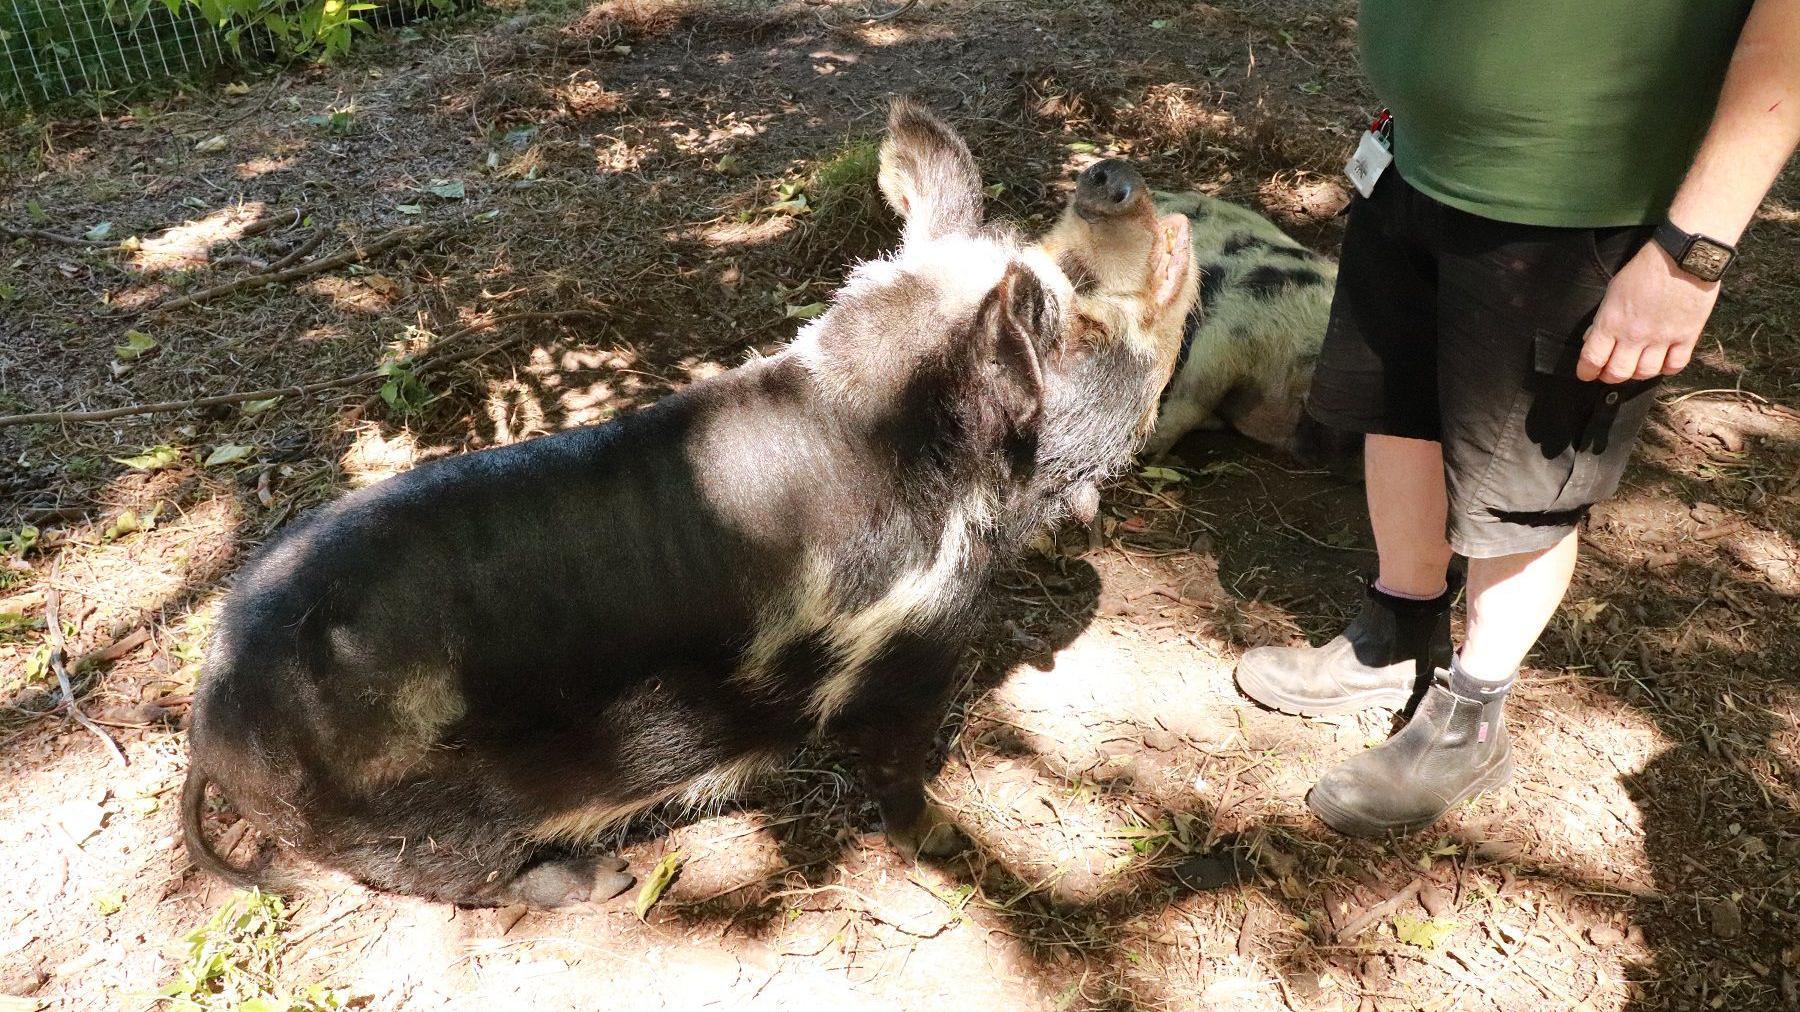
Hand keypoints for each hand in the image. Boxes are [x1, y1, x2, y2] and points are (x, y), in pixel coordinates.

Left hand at [1576, 242, 1721, 382]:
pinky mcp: (1687, 337)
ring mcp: (1662, 338)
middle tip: (1611, 372)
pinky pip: (1675, 366)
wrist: (1683, 257)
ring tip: (1637, 365)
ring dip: (1638, 373)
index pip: (1592, 359)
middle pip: (1618, 373)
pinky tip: (1663, 362)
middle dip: (1610, 376)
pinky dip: (1667, 368)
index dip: (1586, 371)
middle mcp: (1635, 335)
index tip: (1587, 373)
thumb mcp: (1613, 291)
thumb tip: (1591, 339)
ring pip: (1646, 373)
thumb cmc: (1644, 270)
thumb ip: (1602, 319)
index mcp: (1612, 323)